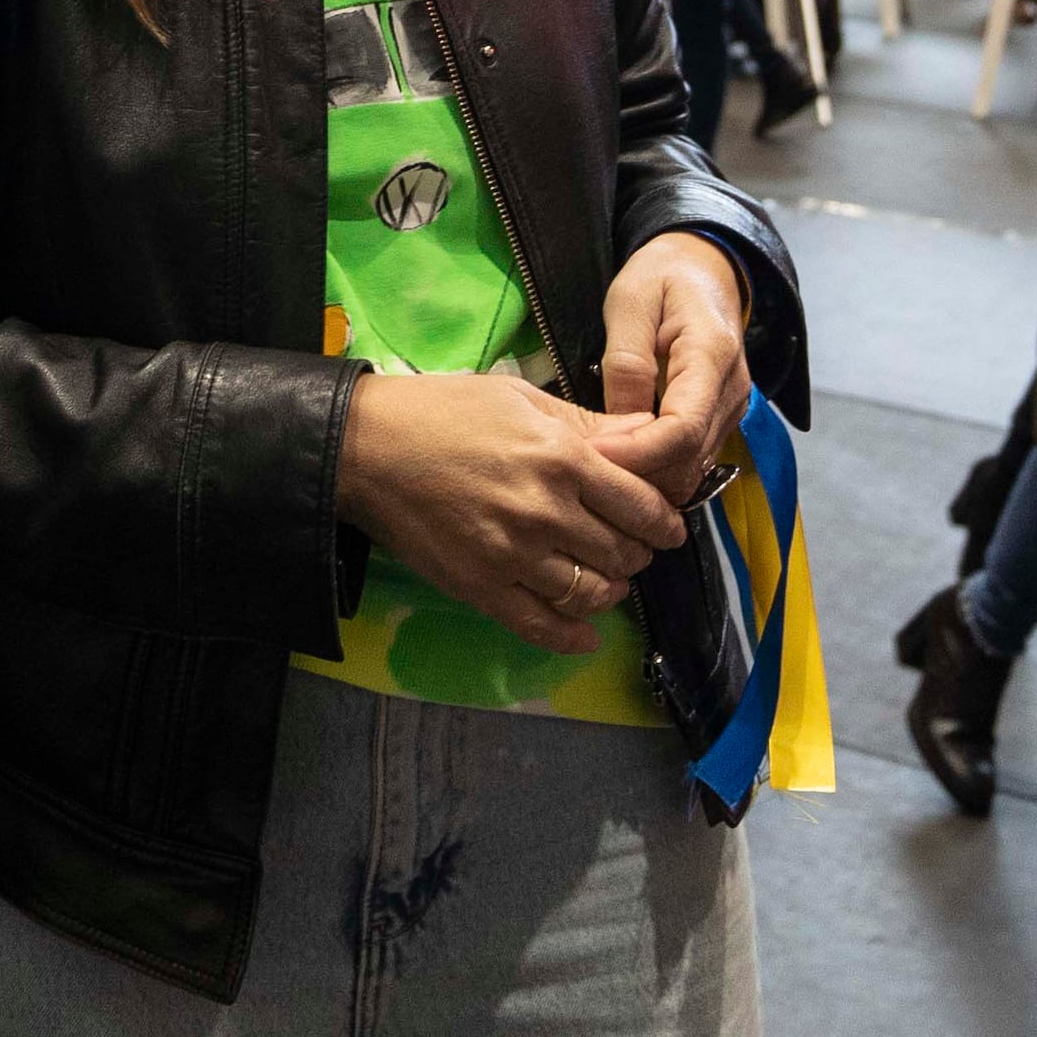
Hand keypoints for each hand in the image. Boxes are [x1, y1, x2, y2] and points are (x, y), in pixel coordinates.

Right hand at [336, 371, 686, 654]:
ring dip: (609, 592)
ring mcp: (512, 556)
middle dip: (638, 554)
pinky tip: (586, 636)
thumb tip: (651, 434)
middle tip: (631, 549)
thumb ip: (588, 424)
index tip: (668, 527)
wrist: (368, 447)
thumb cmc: (445, 410)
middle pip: (623, 553)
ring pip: (590, 593)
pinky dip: (572, 637)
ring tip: (606, 582)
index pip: (642, 505)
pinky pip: (541, 626)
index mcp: (562, 457)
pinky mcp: (480, 587)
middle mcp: (545, 511)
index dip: (664, 522)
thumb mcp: (522, 399)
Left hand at [588, 233, 750, 506]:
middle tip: (582, 458)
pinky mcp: (721, 419)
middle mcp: (732, 390)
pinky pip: (691, 460)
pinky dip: (656, 466)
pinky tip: (621, 451)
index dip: (636, 453)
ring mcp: (732, 409)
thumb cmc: (662, 276)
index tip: (591, 452)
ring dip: (645, 474)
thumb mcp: (630, 300)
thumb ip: (626, 361)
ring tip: (597, 455)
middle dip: (636, 470)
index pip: (682, 429)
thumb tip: (620, 425)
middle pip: (688, 460)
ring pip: (691, 469)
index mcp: (712, 354)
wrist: (703, 267)